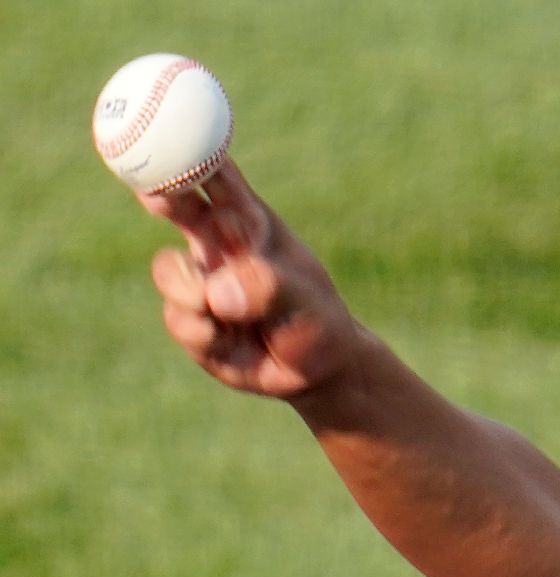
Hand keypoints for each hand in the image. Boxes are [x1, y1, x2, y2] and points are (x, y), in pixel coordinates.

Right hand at [143, 161, 371, 399]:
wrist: (316, 373)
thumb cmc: (317, 322)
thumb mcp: (305, 303)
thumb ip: (266, 289)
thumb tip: (215, 292)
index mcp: (251, 226)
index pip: (220, 180)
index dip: (196, 154)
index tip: (177, 133)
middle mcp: (220, 246)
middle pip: (178, 206)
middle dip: (159, 193)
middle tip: (154, 193)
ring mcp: (201, 281)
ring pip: (170, 272)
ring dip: (188, 291)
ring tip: (217, 311)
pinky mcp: (192, 320)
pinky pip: (180, 319)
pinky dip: (203, 334)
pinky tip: (229, 344)